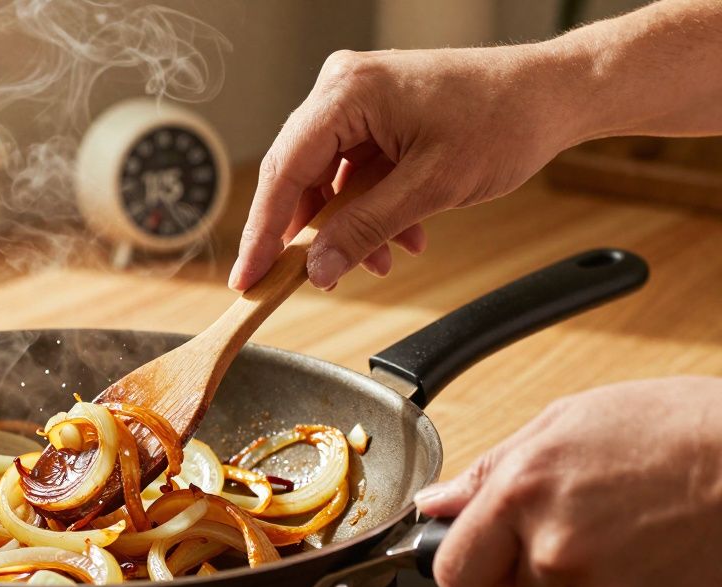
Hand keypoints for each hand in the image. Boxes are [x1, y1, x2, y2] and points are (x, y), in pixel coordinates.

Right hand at [229, 45, 579, 290]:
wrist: (556, 95)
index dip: (262, 232)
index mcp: (347, 91)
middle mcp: (343, 87)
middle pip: (298, 174)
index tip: (248, 277)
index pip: (284, 170)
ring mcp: (359, 99)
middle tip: (296, 281)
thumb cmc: (505, 120)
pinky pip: (354, 170)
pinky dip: (371, 208)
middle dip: (310, 234)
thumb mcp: (430, 187)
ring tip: (382, 261)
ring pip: (328, 178)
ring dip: (350, 225)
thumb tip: (317, 267)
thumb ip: (364, 229)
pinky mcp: (377, 114)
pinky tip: (402, 236)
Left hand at [415, 377, 721, 586]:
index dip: (468, 560)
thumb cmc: (680, 429)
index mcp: (522, 493)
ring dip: (594, 575)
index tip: (482, 552)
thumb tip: (437, 503)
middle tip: (587, 523)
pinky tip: (665, 549)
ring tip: (639, 525)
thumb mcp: (567, 423)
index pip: (454, 568)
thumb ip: (491, 470)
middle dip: (536, 566)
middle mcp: (556, 548)